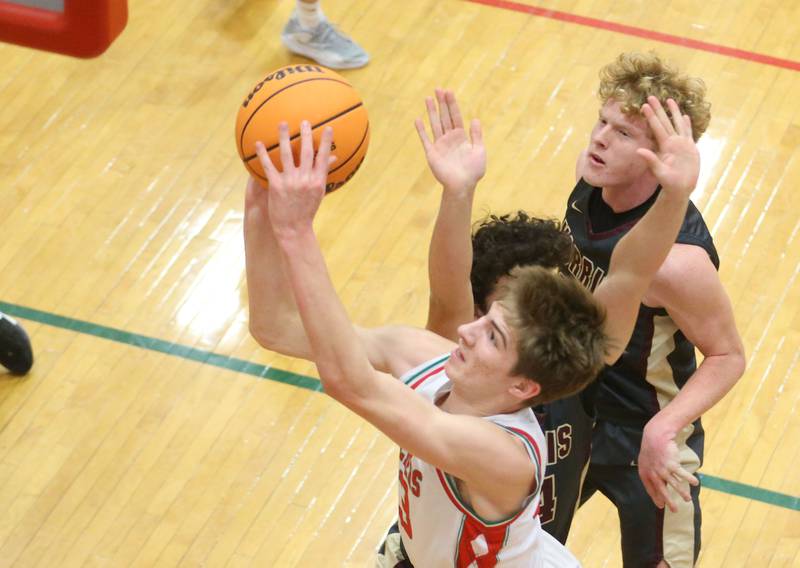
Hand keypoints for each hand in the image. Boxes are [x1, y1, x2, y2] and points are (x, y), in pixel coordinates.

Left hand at [255, 121, 334, 236]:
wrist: (293, 228)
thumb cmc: (306, 210)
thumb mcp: (318, 193)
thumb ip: (322, 175)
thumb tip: (333, 159)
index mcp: (318, 181)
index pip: (324, 158)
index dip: (326, 143)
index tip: (328, 128)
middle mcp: (305, 180)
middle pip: (307, 152)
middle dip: (306, 135)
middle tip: (304, 122)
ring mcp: (290, 182)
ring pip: (287, 155)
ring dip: (284, 137)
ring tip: (282, 124)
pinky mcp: (276, 186)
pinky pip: (269, 167)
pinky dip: (263, 154)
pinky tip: (258, 143)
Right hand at [415, 89, 485, 194]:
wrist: (463, 186)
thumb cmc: (473, 171)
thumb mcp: (479, 151)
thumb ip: (477, 135)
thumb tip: (475, 119)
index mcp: (461, 136)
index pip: (456, 116)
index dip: (452, 104)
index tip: (449, 91)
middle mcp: (449, 138)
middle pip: (444, 117)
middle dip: (441, 103)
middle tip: (438, 89)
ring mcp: (440, 145)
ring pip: (435, 124)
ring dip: (431, 112)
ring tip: (428, 98)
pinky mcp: (432, 153)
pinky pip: (425, 139)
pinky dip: (421, 130)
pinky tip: (418, 119)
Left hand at [637, 96, 699, 198]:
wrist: (680, 188)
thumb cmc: (669, 182)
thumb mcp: (659, 172)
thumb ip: (651, 160)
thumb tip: (639, 151)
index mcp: (664, 146)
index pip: (656, 127)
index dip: (651, 116)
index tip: (644, 105)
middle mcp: (672, 142)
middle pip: (664, 122)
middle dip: (659, 109)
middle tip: (651, 96)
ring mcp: (681, 144)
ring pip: (676, 124)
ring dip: (673, 112)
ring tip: (669, 100)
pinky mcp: (690, 148)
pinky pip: (688, 133)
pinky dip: (686, 124)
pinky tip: (684, 116)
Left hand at [638, 418, 698, 511]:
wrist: (656, 436)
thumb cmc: (652, 449)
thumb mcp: (646, 462)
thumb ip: (651, 472)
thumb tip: (657, 481)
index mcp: (645, 473)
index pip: (650, 489)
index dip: (656, 498)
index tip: (661, 505)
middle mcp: (654, 474)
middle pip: (662, 491)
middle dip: (669, 501)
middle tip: (674, 510)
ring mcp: (663, 470)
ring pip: (675, 485)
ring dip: (682, 493)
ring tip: (688, 500)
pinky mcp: (672, 464)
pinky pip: (683, 474)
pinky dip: (690, 479)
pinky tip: (695, 483)